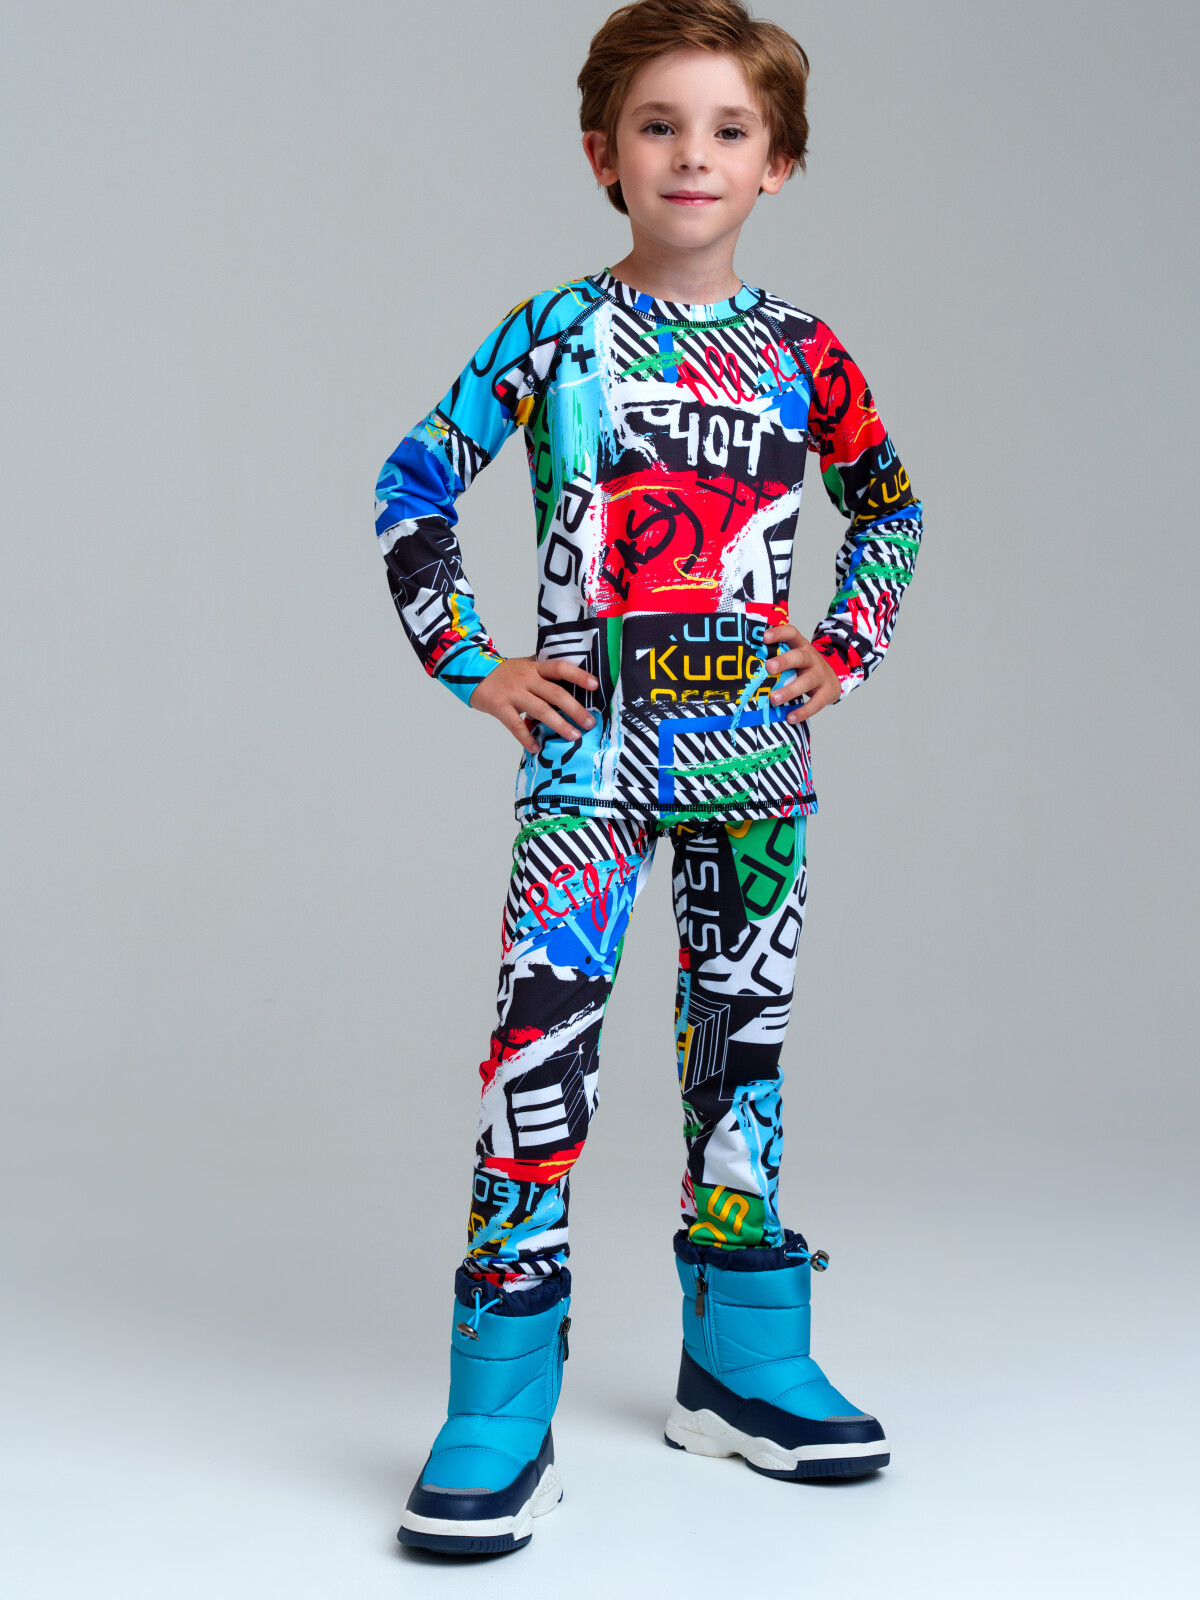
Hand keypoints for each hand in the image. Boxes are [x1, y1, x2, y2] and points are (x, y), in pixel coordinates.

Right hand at [470, 657, 598, 752]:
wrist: (471, 672)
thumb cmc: (504, 672)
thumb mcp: (525, 665)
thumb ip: (544, 671)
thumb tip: (572, 681)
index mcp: (534, 667)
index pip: (560, 668)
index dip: (578, 675)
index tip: (595, 685)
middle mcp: (526, 679)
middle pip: (554, 693)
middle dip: (574, 709)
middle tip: (590, 723)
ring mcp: (512, 693)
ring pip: (540, 710)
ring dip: (558, 725)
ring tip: (573, 736)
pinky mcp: (500, 707)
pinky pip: (516, 725)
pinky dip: (526, 738)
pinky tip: (536, 748)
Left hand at [763, 624, 842, 723]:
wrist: (834, 677)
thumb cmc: (804, 667)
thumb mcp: (794, 657)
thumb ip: (776, 657)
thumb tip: (744, 665)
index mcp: (800, 646)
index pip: (791, 633)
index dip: (779, 633)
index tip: (763, 637)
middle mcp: (811, 658)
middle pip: (799, 657)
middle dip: (784, 661)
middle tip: (768, 668)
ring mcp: (820, 675)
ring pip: (806, 681)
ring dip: (789, 690)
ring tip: (774, 699)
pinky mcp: (827, 692)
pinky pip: (816, 703)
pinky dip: (803, 711)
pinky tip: (790, 718)